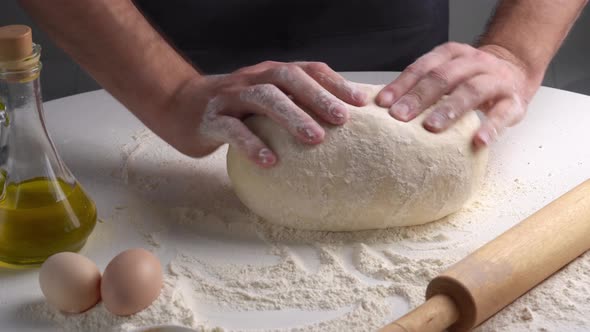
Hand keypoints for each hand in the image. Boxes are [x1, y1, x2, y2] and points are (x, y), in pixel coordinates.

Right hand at [159, 61, 367, 166]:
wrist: (178, 106)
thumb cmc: (232, 108)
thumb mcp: (262, 101)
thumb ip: (291, 105)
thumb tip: (333, 125)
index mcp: (269, 73)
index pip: (306, 70)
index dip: (334, 83)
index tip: (361, 103)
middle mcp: (252, 79)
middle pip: (287, 79)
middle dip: (317, 97)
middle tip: (342, 120)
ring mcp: (230, 96)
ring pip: (264, 98)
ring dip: (292, 117)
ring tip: (315, 139)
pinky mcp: (210, 118)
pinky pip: (233, 129)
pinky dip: (253, 144)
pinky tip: (271, 162)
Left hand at [376, 42, 530, 147]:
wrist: (515, 71)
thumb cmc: (469, 79)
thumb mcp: (446, 74)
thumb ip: (419, 86)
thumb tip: (381, 106)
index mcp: (451, 55)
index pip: (423, 67)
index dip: (402, 84)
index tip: (383, 103)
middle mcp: (473, 63)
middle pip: (444, 77)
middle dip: (419, 97)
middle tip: (400, 117)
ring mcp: (495, 80)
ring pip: (472, 90)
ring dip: (450, 109)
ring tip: (432, 127)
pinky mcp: (513, 101)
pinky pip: (502, 114)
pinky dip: (491, 127)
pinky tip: (478, 141)